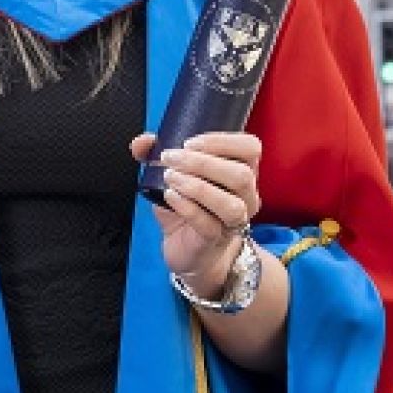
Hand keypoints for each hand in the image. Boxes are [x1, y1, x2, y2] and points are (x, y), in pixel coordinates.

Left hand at [130, 131, 262, 294]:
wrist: (189, 251)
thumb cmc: (187, 207)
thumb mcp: (173, 176)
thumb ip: (156, 154)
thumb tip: (142, 142)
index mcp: (241, 171)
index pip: (250, 148)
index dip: (223, 141)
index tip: (189, 142)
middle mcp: (246, 196)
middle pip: (241, 175)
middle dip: (203, 162)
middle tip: (170, 158)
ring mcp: (233, 222)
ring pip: (231, 204)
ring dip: (198, 186)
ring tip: (170, 177)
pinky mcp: (215, 241)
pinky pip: (208, 225)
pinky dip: (187, 207)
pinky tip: (169, 196)